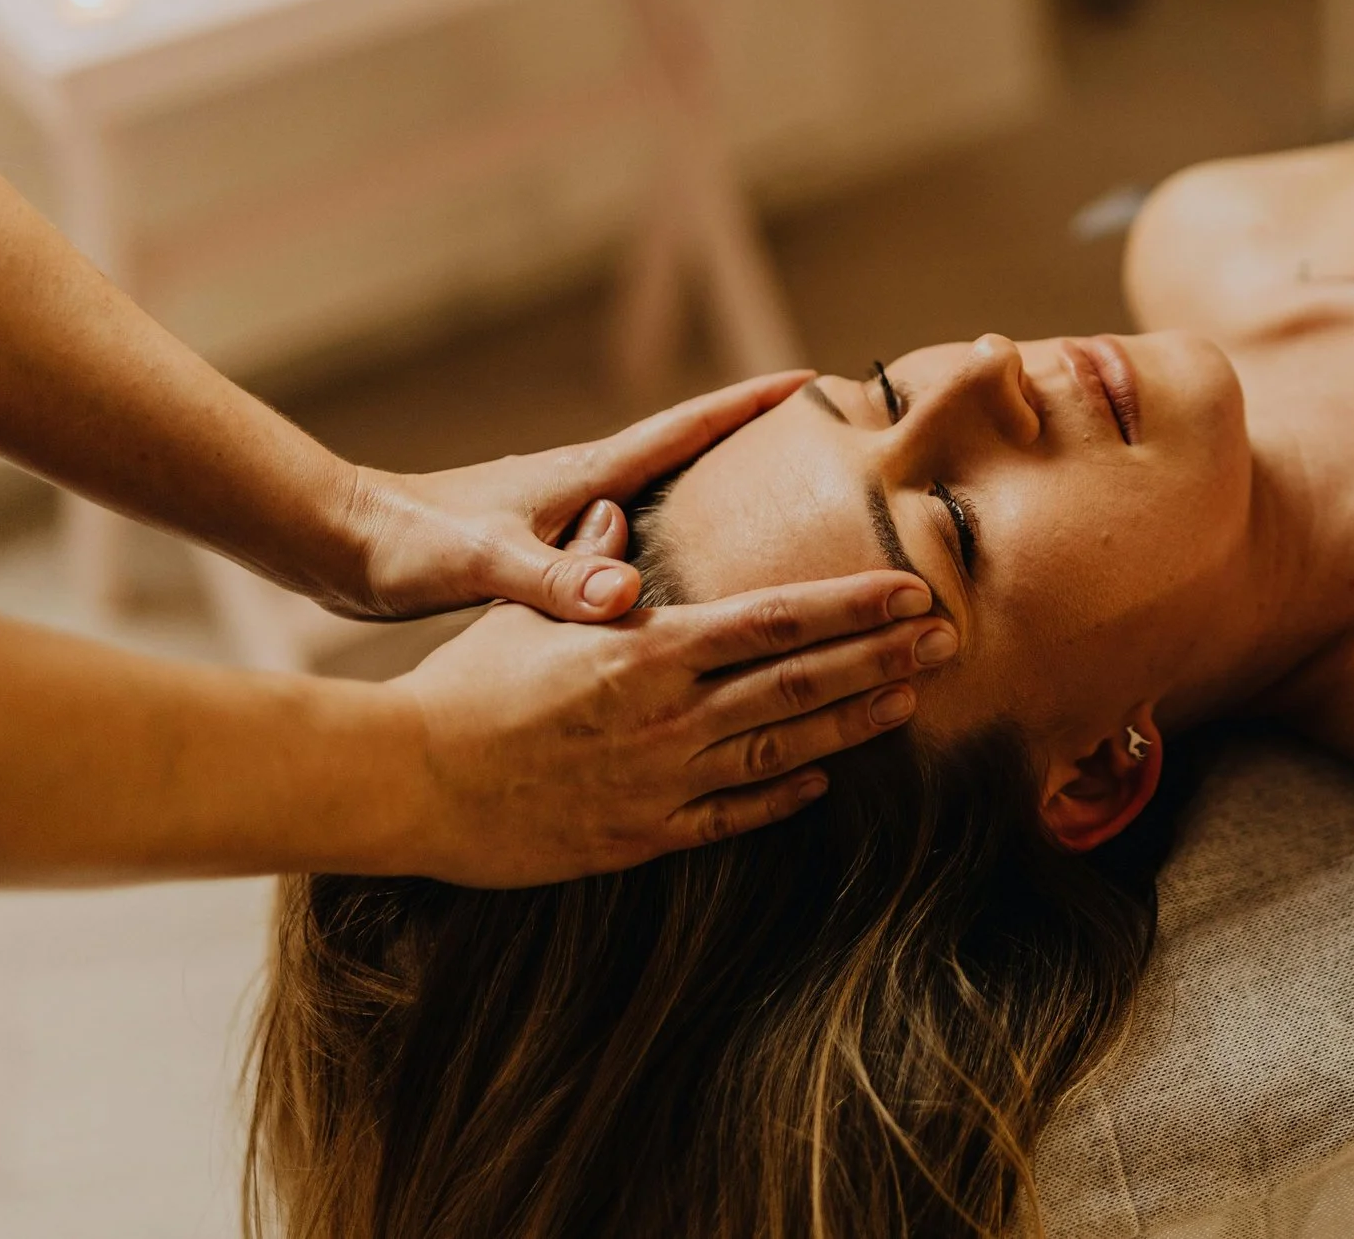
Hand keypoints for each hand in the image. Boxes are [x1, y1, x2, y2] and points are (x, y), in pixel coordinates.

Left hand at [324, 373, 811, 621]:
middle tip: (820, 442)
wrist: (339, 544)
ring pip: (663, 496)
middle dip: (754, 443)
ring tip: (777, 513)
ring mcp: (566, 512)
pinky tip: (681, 579)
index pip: (688, 428)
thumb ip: (556, 583)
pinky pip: (632, 535)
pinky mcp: (546, 544)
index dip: (752, 404)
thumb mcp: (485, 568)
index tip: (811, 381)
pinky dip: (672, 542)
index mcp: (586, 478)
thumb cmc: (406, 546)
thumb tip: (626, 599)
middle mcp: (585, 485)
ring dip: (717, 494)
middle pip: (691, 454)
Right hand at [386, 567, 954, 885]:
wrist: (405, 782)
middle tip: (948, 637)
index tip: (912, 589)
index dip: (852, 605)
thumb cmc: (463, 685)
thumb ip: (588, 568)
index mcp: (648, 651)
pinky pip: (733, 815)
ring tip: (912, 698)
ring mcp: (662, 781)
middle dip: (882, 657)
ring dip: (855, 723)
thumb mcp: (527, 613)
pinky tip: (827, 780)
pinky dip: (785, 796)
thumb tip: (613, 516)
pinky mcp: (642, 837)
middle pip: (800, 682)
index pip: (776, 620)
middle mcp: (669, 715)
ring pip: (785, 749)